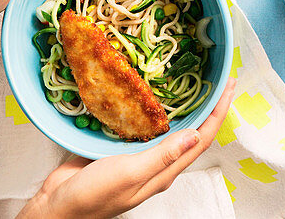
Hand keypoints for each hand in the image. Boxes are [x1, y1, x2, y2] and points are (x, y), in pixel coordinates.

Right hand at [19, 78, 237, 218]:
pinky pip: (145, 126)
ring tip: (194, 81)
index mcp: (164, 172)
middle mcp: (157, 163)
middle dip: (207, 106)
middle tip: (218, 78)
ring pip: (170, 127)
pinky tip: (153, 95)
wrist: (56, 206)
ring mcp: (139, 155)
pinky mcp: (121, 147)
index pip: (202, 139)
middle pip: (191, 131)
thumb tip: (195, 133)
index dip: (218, 113)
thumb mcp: (130, 173)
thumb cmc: (93, 196)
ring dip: (185, 106)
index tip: (228, 87)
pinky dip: (155, 109)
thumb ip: (162, 155)